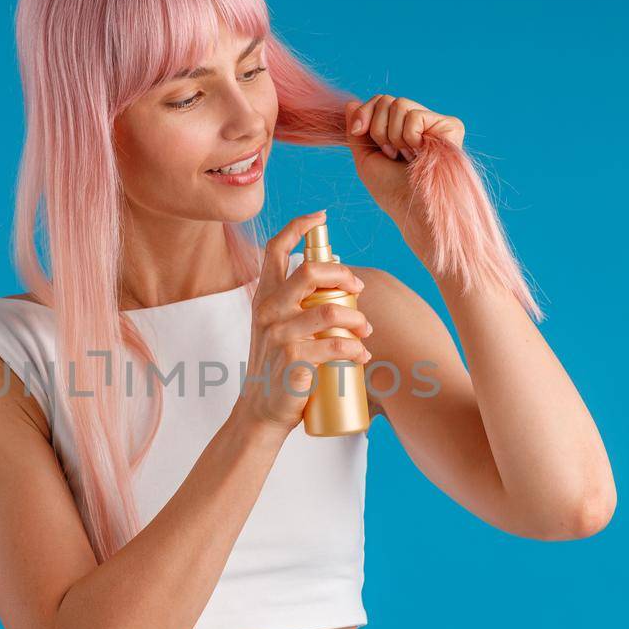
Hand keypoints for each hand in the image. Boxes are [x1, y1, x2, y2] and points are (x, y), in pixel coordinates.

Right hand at [233, 210, 373, 434]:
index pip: (274, 249)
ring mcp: (279, 334)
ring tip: (366, 330)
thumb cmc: (278, 368)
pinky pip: (335, 345)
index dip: (297, 226)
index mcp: (264, 297)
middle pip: (309, 271)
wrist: (261, 411)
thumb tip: (339, 286)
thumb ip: (295, 306)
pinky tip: (363, 355)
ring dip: (358, 319)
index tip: (319, 217)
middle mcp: (267, 310)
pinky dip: (356, 349)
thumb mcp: (276, 329)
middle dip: (342, 275)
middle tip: (358, 289)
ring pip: (330, 311)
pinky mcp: (293, 359)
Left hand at [344, 94, 467, 250]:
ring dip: (394, 136)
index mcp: (400, 130)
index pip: (379, 101)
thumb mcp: (365, 158)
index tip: (359, 131)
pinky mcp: (450, 127)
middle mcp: (419, 124)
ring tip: (406, 156)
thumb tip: (351, 103)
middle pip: (386, 99)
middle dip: (378, 129)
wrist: (413, 208)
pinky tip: (419, 153)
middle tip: (390, 154)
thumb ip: (357, 130)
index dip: (365, 112)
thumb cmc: (391, 190)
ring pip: (400, 104)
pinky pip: (416, 116)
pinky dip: (410, 137)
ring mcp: (435, 124)